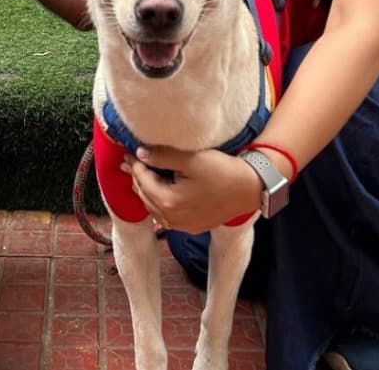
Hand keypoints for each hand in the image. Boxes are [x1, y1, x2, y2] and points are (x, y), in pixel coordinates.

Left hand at [122, 146, 261, 234]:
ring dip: (147, 191)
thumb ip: (162, 156)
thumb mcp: (191, 159)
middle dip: (137, 178)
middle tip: (129, 162)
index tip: (129, 151)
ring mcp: (183, 225)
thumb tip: (140, 153)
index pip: (143, 181)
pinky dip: (159, 202)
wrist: (249, 188)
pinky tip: (159, 192)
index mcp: (170, 202)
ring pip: (155, 208)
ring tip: (140, 175)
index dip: (135, 164)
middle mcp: (173, 219)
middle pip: (146, 196)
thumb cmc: (222, 170)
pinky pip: (167, 216)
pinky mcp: (193, 226)